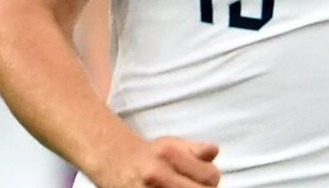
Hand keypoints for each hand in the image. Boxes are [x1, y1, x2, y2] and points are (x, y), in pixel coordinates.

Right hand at [87, 136, 219, 187]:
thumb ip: (196, 149)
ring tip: (181, 186)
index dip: (211, 177)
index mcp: (169, 154)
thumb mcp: (173, 144)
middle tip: (193, 184)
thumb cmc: (149, 154)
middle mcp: (157, 174)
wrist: (114, 161)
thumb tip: (214, 151)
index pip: (210, 176)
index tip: (204, 176)